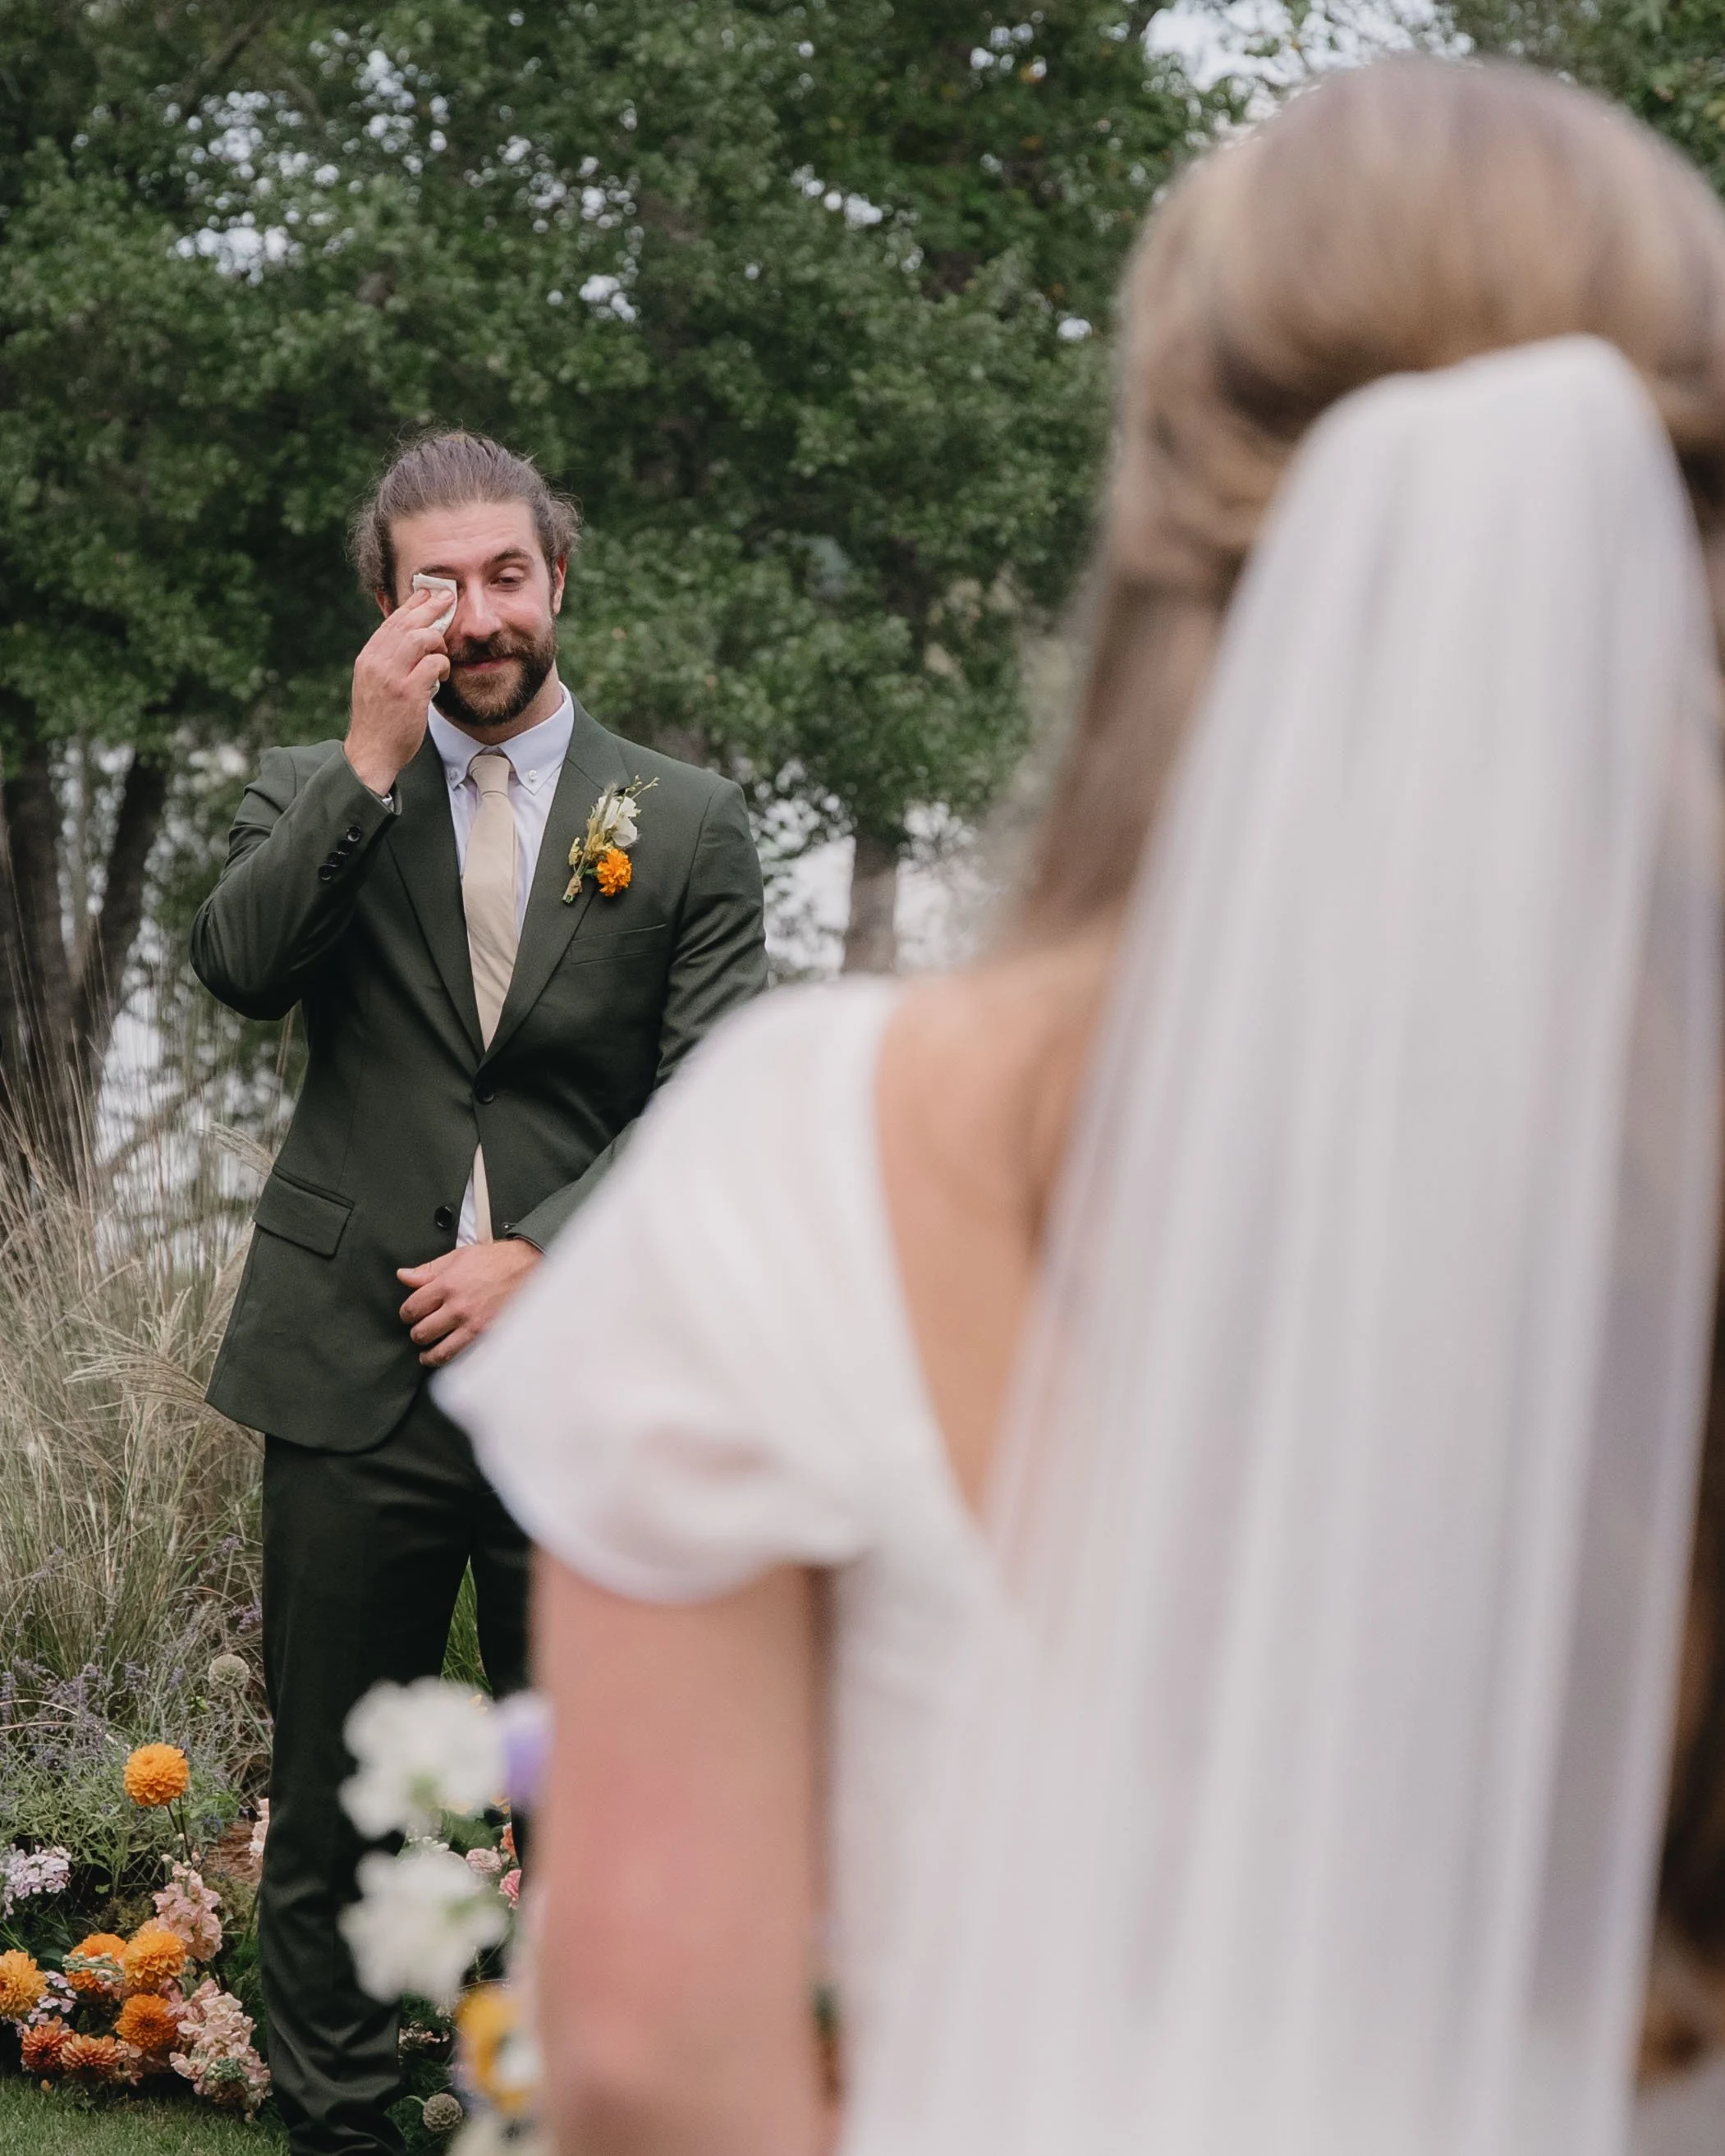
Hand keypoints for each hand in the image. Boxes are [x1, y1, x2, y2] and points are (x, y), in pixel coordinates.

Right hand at [346, 585, 451, 794]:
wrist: (371, 752)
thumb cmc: (379, 719)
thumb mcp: (375, 682)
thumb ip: (388, 660)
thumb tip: (408, 638)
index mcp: (368, 657)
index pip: (392, 621)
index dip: (413, 604)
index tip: (429, 592)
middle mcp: (376, 662)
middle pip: (408, 622)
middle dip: (431, 607)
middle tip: (449, 598)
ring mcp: (392, 676)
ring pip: (422, 638)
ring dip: (439, 642)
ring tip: (443, 655)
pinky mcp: (408, 692)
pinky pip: (434, 663)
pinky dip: (443, 664)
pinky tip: (444, 673)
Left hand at [397, 1240, 540, 1367]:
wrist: (526, 1267)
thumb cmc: (493, 1260)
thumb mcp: (457, 1257)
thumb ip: (427, 1270)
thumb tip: (403, 1276)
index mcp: (447, 1285)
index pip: (411, 1309)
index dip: (406, 1314)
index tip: (410, 1314)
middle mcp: (458, 1308)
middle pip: (421, 1333)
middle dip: (417, 1332)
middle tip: (421, 1328)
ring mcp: (473, 1324)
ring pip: (438, 1352)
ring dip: (428, 1354)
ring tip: (426, 1351)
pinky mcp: (486, 1335)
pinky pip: (460, 1355)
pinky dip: (449, 1358)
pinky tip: (446, 1353)